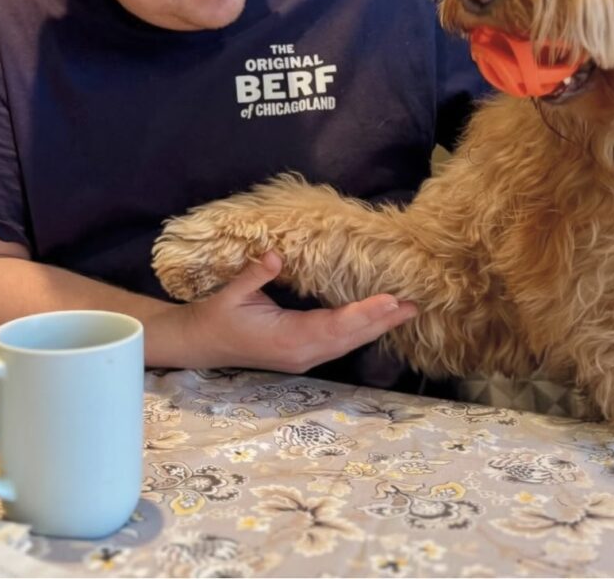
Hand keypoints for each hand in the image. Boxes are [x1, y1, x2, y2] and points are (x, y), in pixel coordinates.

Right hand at [174, 252, 418, 372]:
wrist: (199, 345)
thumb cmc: (215, 317)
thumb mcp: (231, 294)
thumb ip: (255, 276)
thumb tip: (276, 256)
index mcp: (286, 340)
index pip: (333, 326)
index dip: (363, 314)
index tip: (389, 301)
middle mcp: (301, 353)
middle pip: (349, 338)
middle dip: (382, 322)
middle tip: (414, 305)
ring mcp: (303, 357)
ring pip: (348, 343)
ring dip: (377, 327)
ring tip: (406, 311)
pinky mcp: (303, 354)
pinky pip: (338, 343)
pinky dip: (361, 331)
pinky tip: (378, 321)